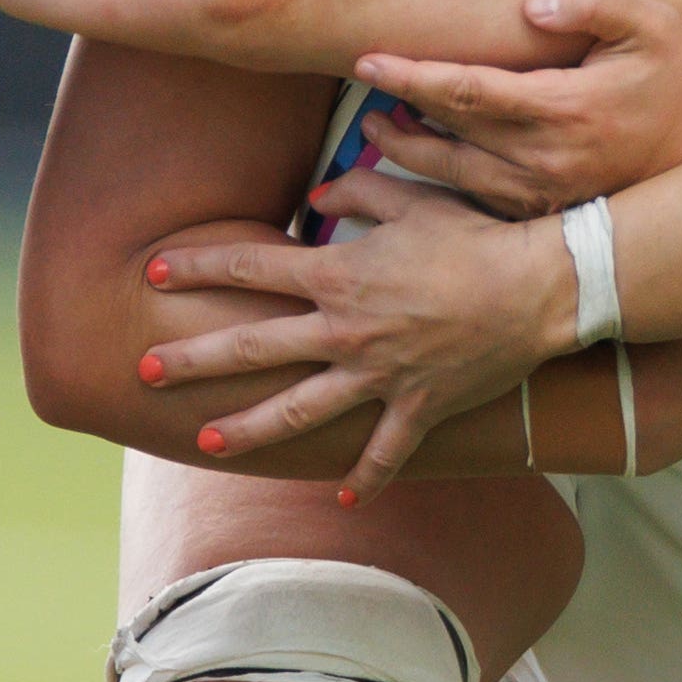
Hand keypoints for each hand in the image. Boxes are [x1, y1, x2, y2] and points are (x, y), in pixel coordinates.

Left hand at [141, 170, 578, 502]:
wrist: (538, 286)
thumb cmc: (475, 235)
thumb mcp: (414, 197)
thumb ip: (359, 184)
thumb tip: (319, 188)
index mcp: (339, 275)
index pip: (251, 265)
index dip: (198, 265)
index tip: (153, 270)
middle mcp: (346, 331)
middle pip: (252, 346)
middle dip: (192, 358)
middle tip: (144, 369)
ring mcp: (379, 376)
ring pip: (298, 412)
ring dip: (248, 430)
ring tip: (206, 445)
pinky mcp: (417, 406)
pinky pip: (384, 451)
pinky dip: (365, 475)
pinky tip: (344, 498)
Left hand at [355, 0, 681, 217]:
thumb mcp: (653, 23)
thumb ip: (593, 3)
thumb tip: (533, 6)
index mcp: (562, 109)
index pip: (465, 90)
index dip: (410, 76)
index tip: (366, 61)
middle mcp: (545, 159)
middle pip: (447, 139)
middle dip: (397, 115)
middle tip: (361, 92)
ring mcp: (546, 193)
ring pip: (457, 178)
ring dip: (412, 155)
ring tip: (378, 131)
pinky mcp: (550, 211)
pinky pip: (482, 203)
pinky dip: (445, 186)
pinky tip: (426, 164)